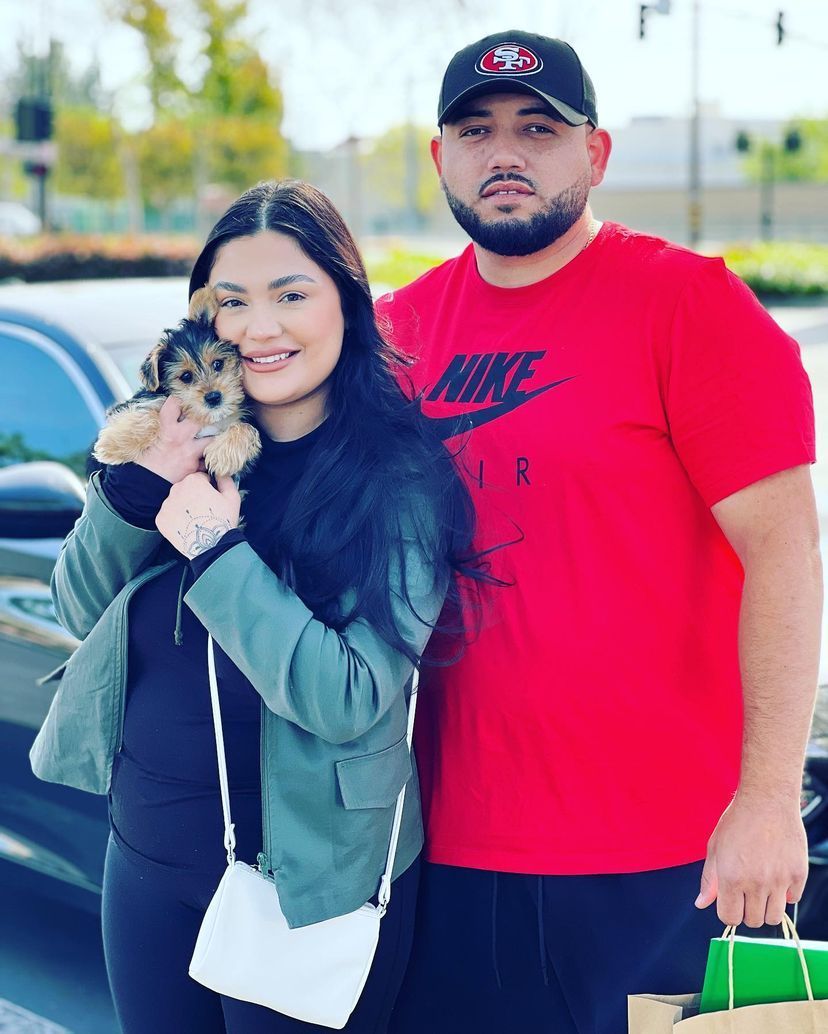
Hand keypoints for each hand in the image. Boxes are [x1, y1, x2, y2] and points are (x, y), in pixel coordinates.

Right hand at [137, 397, 206, 483]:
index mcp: (166, 428)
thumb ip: (159, 426)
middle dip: (203, 415)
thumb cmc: (143, 461)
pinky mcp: (195, 467)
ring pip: (211, 439)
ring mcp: (191, 452)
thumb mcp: (147, 438)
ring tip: (211, 435)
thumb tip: (167, 415)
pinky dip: (205, 458)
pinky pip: (206, 459)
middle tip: (204, 415)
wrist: (144, 484)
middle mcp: (180, 437)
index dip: (177, 400)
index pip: (174, 403)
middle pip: (200, 418)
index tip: (179, 401)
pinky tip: (204, 457)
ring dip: (210, 437)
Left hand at [156, 472, 240, 558]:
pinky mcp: (161, 519)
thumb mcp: (232, 497)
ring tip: (195, 520)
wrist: (212, 546)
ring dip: (183, 507)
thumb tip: (221, 472)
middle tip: (204, 511)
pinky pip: (168, 515)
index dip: (208, 488)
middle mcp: (176, 489)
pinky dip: (175, 519)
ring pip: (175, 501)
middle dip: (194, 496)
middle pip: (186, 488)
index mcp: (193, 481)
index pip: (199, 478)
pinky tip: (186, 526)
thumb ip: (226, 480)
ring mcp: (166, 505)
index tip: (212, 499)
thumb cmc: (223, 520)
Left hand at [695, 793, 807, 926]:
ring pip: (774, 918)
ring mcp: (779, 880)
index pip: (730, 918)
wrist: (767, 800)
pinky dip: (785, 893)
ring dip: (766, 908)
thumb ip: (709, 879)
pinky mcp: (798, 874)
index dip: (729, 912)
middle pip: (753, 921)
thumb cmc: (737, 821)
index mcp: (731, 877)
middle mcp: (756, 883)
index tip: (731, 901)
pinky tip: (777, 875)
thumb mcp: (715, 847)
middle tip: (746, 892)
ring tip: (762, 888)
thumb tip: (701, 903)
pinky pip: (793, 899)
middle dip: (747, 911)